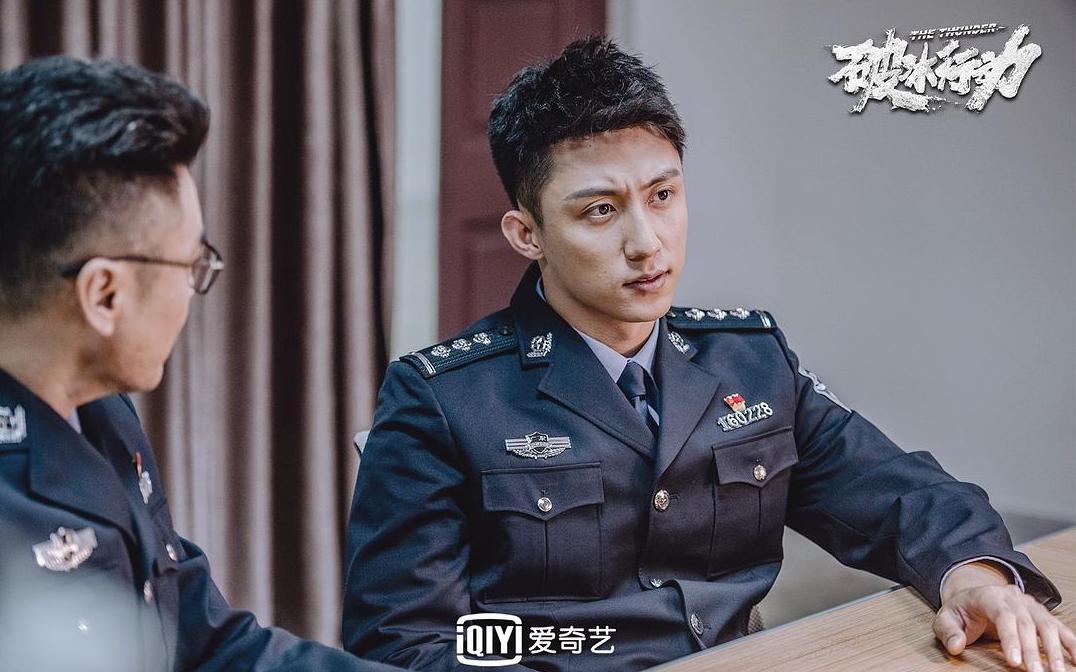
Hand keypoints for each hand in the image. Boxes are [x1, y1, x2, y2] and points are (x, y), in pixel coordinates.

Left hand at [934, 562, 1075, 671]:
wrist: (973, 596)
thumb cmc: (960, 611)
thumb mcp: (945, 618)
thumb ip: (948, 631)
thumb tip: (956, 646)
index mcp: (988, 595)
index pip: (1003, 615)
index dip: (1010, 638)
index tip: (1014, 661)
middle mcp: (1013, 597)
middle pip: (1027, 623)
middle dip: (1032, 650)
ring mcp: (1030, 604)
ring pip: (1046, 625)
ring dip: (1055, 649)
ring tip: (1058, 671)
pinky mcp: (1041, 614)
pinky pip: (1059, 627)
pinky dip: (1071, 643)